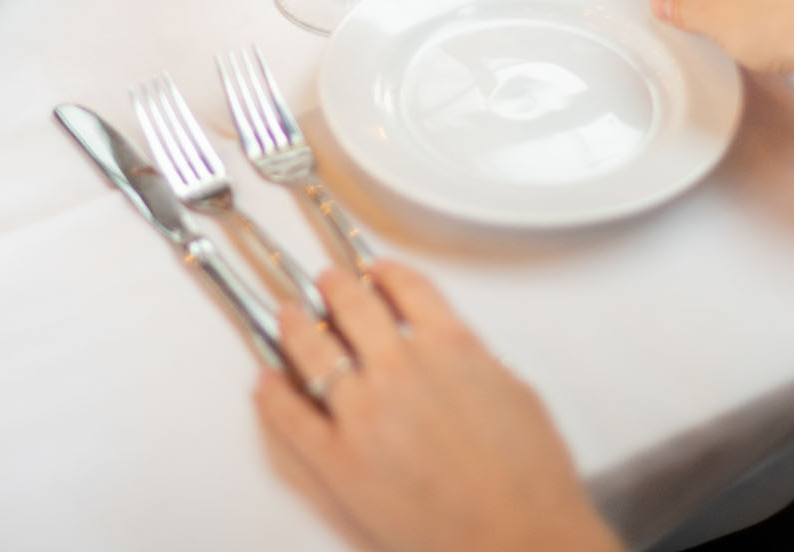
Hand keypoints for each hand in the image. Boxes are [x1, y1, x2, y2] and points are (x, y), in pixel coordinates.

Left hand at [256, 263, 621, 551]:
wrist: (518, 536)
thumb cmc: (528, 481)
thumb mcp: (515, 394)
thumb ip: (474, 361)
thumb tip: (454, 353)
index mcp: (449, 347)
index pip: (407, 288)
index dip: (387, 273)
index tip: (377, 269)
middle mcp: (401, 370)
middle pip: (353, 307)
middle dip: (335, 287)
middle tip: (327, 280)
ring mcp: (364, 414)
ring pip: (313, 351)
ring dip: (296, 326)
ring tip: (289, 316)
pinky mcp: (339, 461)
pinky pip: (290, 416)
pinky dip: (272, 394)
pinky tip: (265, 382)